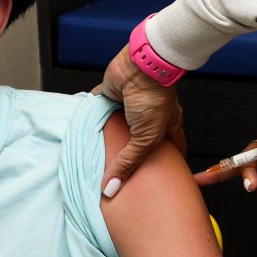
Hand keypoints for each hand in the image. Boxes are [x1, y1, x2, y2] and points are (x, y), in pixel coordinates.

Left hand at [93, 45, 185, 196]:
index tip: (165, 180)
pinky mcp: (112, 96)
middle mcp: (150, 117)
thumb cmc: (155, 97)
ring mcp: (131, 106)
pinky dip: (92, 118)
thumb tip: (112, 189)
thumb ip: (129, 162)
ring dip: (110, 138)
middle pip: (142, 141)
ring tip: (98, 159)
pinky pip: (99, 110)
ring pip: (120, 128)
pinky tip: (83, 131)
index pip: (173, 149)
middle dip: (133, 155)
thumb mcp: (145, 138)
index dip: (172, 164)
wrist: (141, 67)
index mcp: (168, 125)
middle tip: (124, 173)